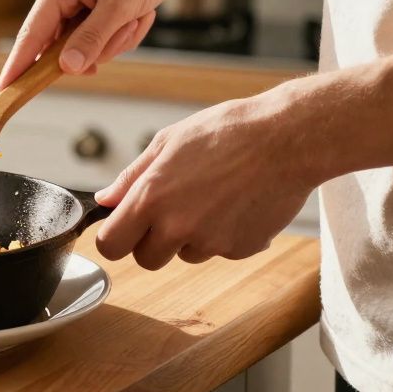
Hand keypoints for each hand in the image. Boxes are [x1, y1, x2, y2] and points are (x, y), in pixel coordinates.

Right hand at [0, 0, 192, 91]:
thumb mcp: (120, 5)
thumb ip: (92, 38)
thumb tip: (67, 68)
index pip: (30, 35)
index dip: (17, 66)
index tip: (3, 92)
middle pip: (63, 48)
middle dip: (100, 47)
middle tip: (126, 27)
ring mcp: (76, 4)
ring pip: (87, 48)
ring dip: (117, 40)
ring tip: (137, 15)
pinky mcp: (92, 10)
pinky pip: (101, 41)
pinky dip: (122, 35)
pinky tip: (139, 15)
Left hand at [91, 90, 318, 269]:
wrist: (286, 139)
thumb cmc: (226, 132)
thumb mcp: (167, 142)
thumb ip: (131, 177)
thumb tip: (106, 200)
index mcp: (151, 198)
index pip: (110, 245)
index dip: (114, 239)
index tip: (121, 230)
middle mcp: (177, 226)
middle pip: (146, 260)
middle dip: (152, 242)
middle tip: (170, 211)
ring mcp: (210, 242)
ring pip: (185, 255)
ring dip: (190, 237)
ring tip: (212, 197)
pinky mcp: (240, 249)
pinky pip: (220, 251)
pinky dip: (224, 234)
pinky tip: (236, 203)